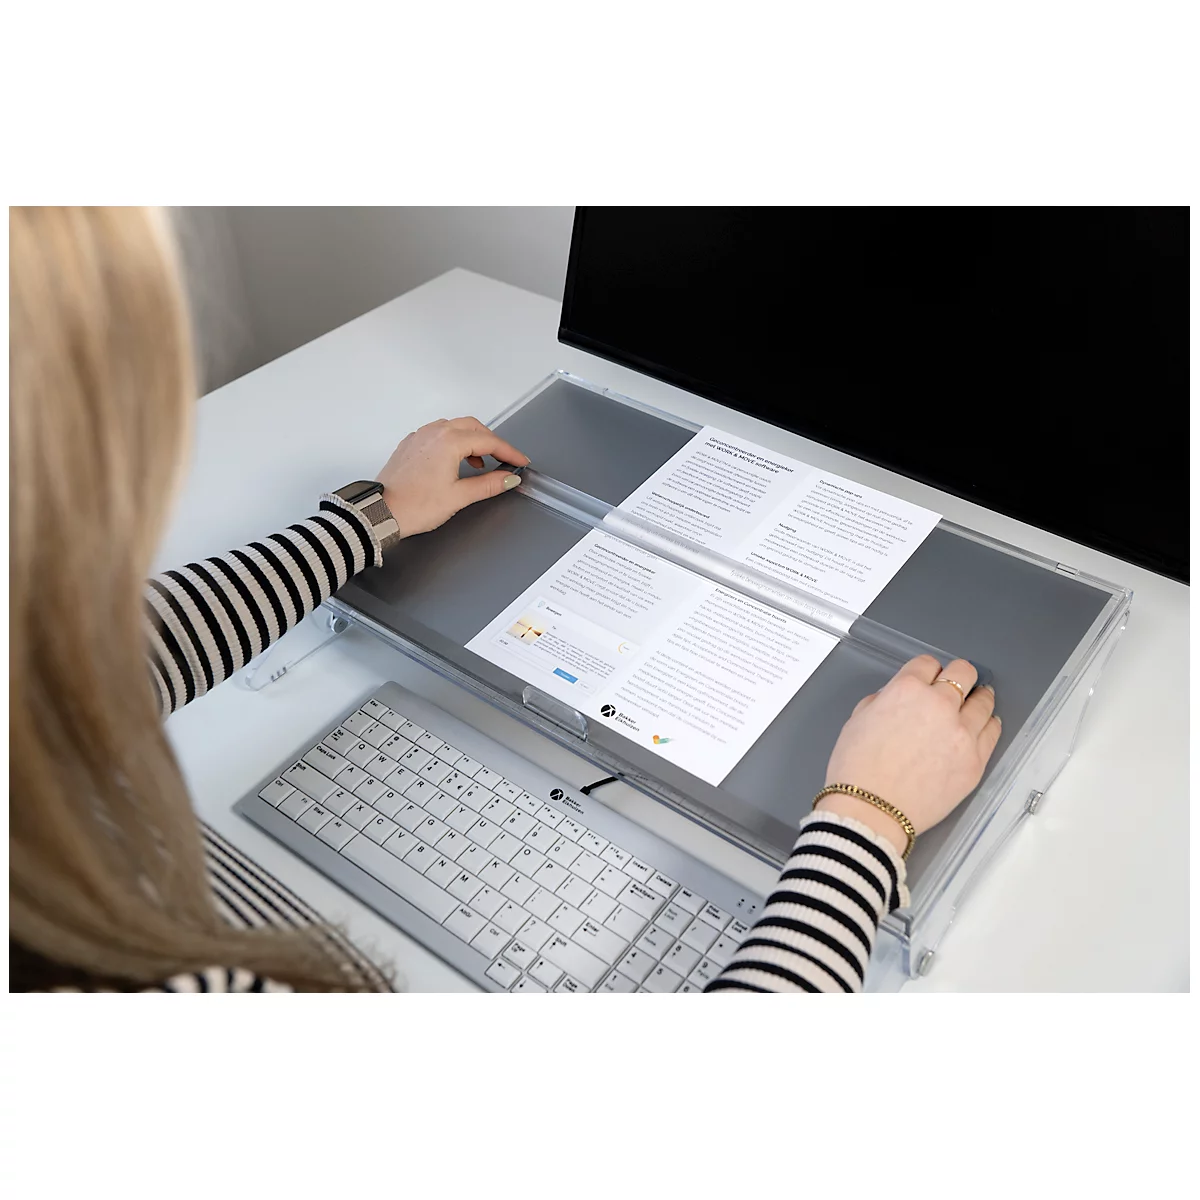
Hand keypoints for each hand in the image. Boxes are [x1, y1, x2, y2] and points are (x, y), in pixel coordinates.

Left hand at [376, 416, 529, 538]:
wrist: (381, 513)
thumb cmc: (413, 505)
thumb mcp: (459, 497)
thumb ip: (488, 485)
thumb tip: (508, 479)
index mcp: (449, 442)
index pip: (489, 441)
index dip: (509, 452)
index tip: (520, 462)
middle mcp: (434, 433)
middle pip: (473, 427)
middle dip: (492, 442)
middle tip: (505, 460)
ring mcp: (420, 437)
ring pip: (454, 427)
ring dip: (472, 441)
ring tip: (480, 464)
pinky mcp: (410, 445)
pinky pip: (437, 434)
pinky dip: (452, 442)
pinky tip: (454, 461)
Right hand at [818, 655, 1002, 856]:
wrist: (871, 810)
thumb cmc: (857, 770)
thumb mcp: (856, 721)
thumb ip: (880, 701)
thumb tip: (894, 700)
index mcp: (907, 690)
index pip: (928, 663)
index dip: (928, 669)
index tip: (930, 675)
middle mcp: (939, 705)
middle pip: (964, 673)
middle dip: (959, 674)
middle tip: (959, 681)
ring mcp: (962, 733)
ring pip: (983, 701)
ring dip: (979, 697)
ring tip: (978, 699)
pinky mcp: (975, 760)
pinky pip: (992, 732)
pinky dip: (989, 724)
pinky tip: (985, 724)